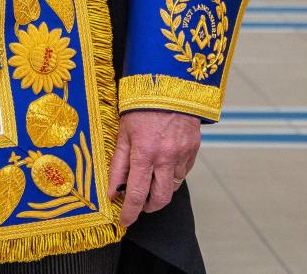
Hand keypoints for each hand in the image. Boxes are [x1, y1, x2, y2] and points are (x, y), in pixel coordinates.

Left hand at [108, 109, 200, 229]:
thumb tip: (113, 191)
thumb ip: (118, 164)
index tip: (124, 221)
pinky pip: (183, 172)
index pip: (136, 194)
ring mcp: (182, 156)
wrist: (170, 85)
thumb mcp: (122, 133)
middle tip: (138, 205)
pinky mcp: (193, 151)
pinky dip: (172, 175)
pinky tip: (163, 164)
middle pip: (159, 199)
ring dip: (160, 190)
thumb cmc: (141, 106)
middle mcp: (165, 158)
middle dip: (148, 208)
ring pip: (172, 187)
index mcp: (144, 153)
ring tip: (149, 180)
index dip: (129, 212)